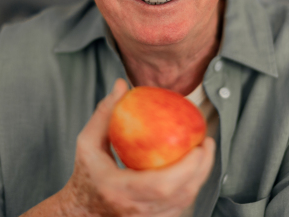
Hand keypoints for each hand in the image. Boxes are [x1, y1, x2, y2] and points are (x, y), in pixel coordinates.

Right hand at [60, 78, 215, 216]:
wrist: (80, 210)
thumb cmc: (86, 174)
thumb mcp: (87, 142)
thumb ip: (104, 113)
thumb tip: (122, 85)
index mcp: (118, 190)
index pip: (160, 184)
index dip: (186, 168)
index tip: (198, 146)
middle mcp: (134, 211)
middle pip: (180, 195)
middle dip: (202, 169)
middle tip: (207, 144)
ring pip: (184, 204)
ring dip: (200, 178)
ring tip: (205, 152)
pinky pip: (180, 207)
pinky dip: (191, 187)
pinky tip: (195, 168)